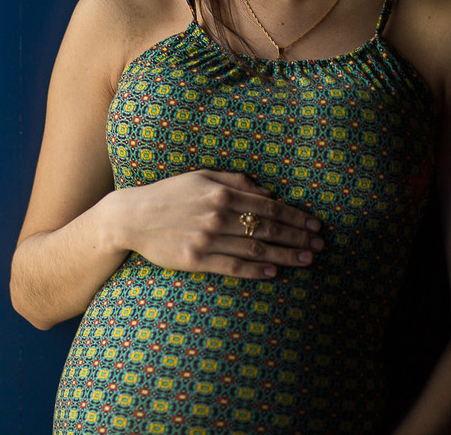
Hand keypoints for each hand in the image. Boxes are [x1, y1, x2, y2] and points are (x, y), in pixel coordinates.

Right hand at [112, 169, 323, 278]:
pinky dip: (256, 272)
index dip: (294, 216)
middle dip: (297, 238)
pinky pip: (233, 267)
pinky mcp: (196, 260)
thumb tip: (266, 190)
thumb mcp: (199, 177)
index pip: (267, 206)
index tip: (314, 224)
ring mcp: (206, 240)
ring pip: (255, 250)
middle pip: (267, 229)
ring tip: (307, 260)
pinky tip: (274, 273)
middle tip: (320, 245)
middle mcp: (216, 216)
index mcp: (220, 194)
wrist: (130, 217)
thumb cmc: (167, 193)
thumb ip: (234, 181)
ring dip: (285, 256)